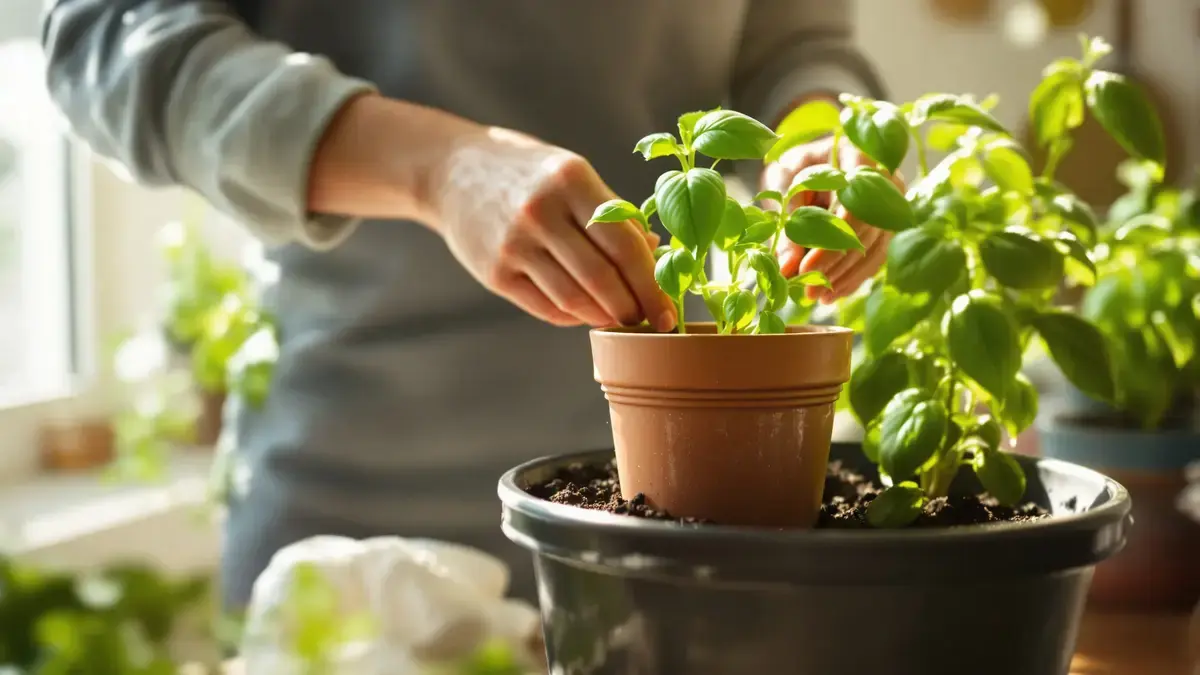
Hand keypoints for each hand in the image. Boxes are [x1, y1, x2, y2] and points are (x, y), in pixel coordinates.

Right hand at [429, 126, 674, 330]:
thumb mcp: (573, 176)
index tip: (669, 311)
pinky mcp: (495, 273)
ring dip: (605, 317)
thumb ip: (615, 214)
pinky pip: (546, 308)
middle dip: (633, 308)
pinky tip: (588, 312)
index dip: (652, 284)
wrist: (453, 171)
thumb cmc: (530, 174)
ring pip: (575, 299)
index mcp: (571, 180)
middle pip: (602, 278)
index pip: (624, 243)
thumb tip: (658, 256)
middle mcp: (541, 212)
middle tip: (649, 321)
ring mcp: (514, 244)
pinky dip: (575, 316)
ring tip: (621, 318)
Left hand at [762, 135, 903, 302]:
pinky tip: (832, 293)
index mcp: (860, 156)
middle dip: (834, 266)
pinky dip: (854, 277)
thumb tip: (786, 269)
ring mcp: (892, 204)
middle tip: (805, 291)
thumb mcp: (784, 181)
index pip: (854, 207)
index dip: (831, 243)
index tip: (804, 270)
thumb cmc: (797, 164)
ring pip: (873, 249)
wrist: (816, 158)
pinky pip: (876, 256)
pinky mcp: (888, 224)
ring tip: (815, 297)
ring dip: (844, 277)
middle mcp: (886, 180)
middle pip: (865, 232)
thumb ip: (786, 217)